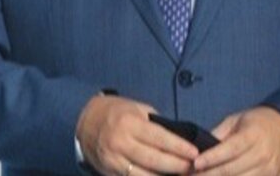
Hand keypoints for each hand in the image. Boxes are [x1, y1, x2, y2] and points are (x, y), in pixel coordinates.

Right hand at [76, 94, 199, 175]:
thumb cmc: (117, 113)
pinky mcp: (109, 173)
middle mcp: (120, 143)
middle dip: (176, 166)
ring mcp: (113, 160)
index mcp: (129, 123)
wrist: (85, 122)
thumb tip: (179, 139)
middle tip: (192, 168)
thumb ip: (155, 124)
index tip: (195, 153)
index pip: (159, 138)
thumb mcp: (137, 109)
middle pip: (154, 160)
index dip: (179, 147)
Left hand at [193, 107, 279, 175]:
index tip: (196, 164)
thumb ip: (220, 133)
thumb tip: (198, 147)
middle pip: (232, 170)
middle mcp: (262, 155)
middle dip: (209, 175)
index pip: (231, 149)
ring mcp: (268, 171)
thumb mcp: (238, 120)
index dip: (212, 158)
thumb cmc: (258, 124)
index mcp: (253, 135)